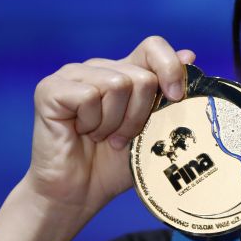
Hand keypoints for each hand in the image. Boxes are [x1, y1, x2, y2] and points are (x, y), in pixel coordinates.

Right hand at [25, 36, 194, 221]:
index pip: (153, 47)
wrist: (78, 194)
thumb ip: (170, 95)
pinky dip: (92, 122)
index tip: (175, 98)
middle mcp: (98, 68)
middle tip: (121, 137)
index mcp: (124, 73)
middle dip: (139, 115)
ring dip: (114, 122)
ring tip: (101, 136)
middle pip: (141, 76)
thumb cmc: (115, 164)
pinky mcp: (50, 89)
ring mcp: (72, 75)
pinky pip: (88, 96)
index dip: (169, 68)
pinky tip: (81, 133)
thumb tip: (189, 56)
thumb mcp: (153, 130)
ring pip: (117, 85)